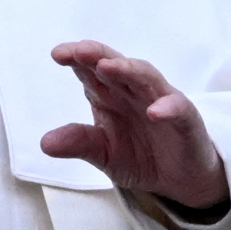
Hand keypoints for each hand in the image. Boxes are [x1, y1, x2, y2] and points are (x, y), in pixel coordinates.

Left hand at [40, 41, 228, 209]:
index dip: (76, 58)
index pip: (91, 69)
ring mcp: (161, 102)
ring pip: (146, 77)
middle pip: (116, 65)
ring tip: (109, 67)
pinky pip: (179, 109)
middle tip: (79, 51)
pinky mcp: (186, 120)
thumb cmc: (141, 155)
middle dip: (98, 54)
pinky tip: (155, 111)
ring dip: (128, 70)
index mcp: (110, 94)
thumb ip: (79, 143)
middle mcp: (134, 91)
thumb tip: (45, 143)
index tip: (58, 54)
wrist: (180, 179)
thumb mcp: (104, 153)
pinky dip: (168, 107)